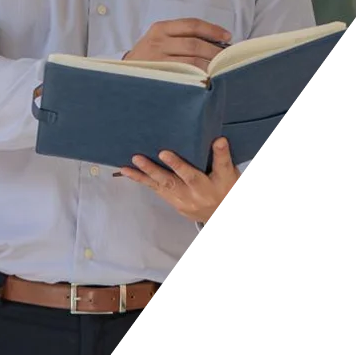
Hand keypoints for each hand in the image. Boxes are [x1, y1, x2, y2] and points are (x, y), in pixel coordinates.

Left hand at [115, 138, 239, 223]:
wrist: (221, 215)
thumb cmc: (226, 189)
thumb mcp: (230, 174)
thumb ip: (222, 158)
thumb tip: (218, 139)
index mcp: (208, 186)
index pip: (191, 175)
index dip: (178, 164)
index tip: (164, 152)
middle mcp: (192, 195)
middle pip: (171, 182)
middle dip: (152, 170)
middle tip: (138, 158)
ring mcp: (181, 200)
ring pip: (160, 187)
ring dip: (142, 176)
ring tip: (126, 167)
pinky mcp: (173, 202)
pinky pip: (156, 190)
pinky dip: (141, 181)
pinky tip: (128, 172)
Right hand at [123, 18, 231, 71]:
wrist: (124, 73)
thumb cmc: (149, 56)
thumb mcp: (159, 39)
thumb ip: (181, 37)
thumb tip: (216, 41)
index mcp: (161, 28)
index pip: (192, 24)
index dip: (213, 30)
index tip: (227, 36)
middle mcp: (158, 41)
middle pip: (194, 43)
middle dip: (215, 51)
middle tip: (227, 57)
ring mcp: (157, 59)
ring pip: (192, 61)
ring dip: (210, 65)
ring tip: (220, 69)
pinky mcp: (159, 75)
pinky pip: (186, 75)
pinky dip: (200, 76)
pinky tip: (208, 78)